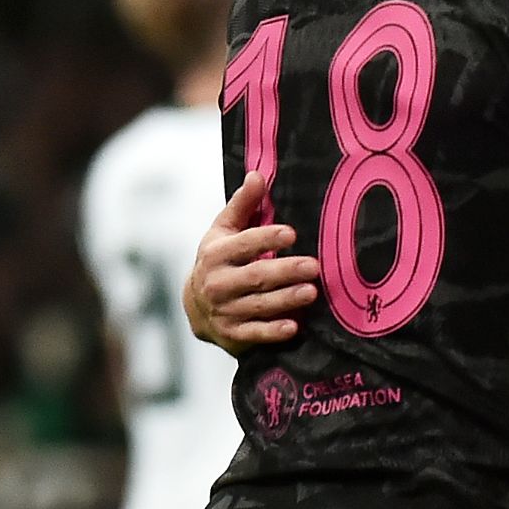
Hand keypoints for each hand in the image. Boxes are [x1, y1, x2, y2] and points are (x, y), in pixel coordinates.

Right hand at [184, 171, 320, 354]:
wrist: (195, 306)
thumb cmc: (219, 260)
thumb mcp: (224, 231)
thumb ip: (242, 205)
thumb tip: (258, 175)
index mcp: (216, 254)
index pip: (243, 244)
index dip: (266, 239)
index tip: (291, 233)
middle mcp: (218, 283)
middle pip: (255, 276)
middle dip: (285, 271)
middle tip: (314, 266)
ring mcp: (224, 310)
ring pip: (258, 305)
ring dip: (286, 300)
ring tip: (312, 292)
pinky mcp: (232, 334)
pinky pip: (254, 333)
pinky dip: (272, 332)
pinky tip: (293, 327)